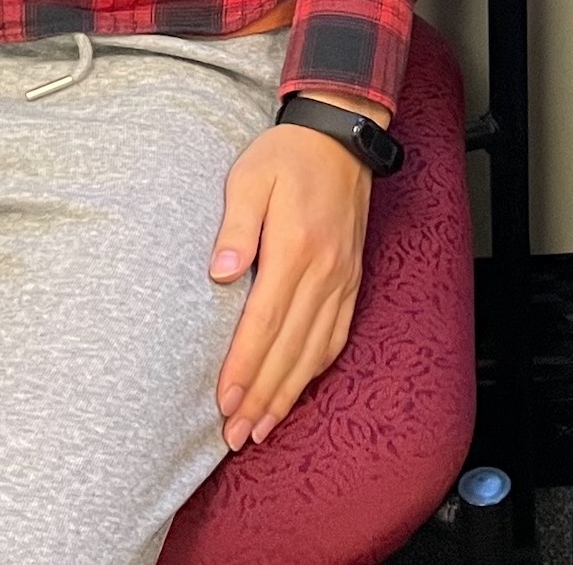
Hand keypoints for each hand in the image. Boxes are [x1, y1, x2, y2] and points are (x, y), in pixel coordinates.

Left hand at [210, 92, 384, 448]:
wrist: (339, 137)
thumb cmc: (287, 156)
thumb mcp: (249, 178)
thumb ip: (236, 226)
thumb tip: (221, 272)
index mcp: (295, 249)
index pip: (265, 323)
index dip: (244, 367)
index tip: (224, 402)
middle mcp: (324, 273)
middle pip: (290, 349)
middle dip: (261, 397)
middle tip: (235, 435)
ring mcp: (342, 279)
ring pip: (315, 351)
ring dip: (287, 393)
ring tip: (261, 428)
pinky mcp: (351, 279)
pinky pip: (335, 335)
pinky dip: (315, 369)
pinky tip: (296, 389)